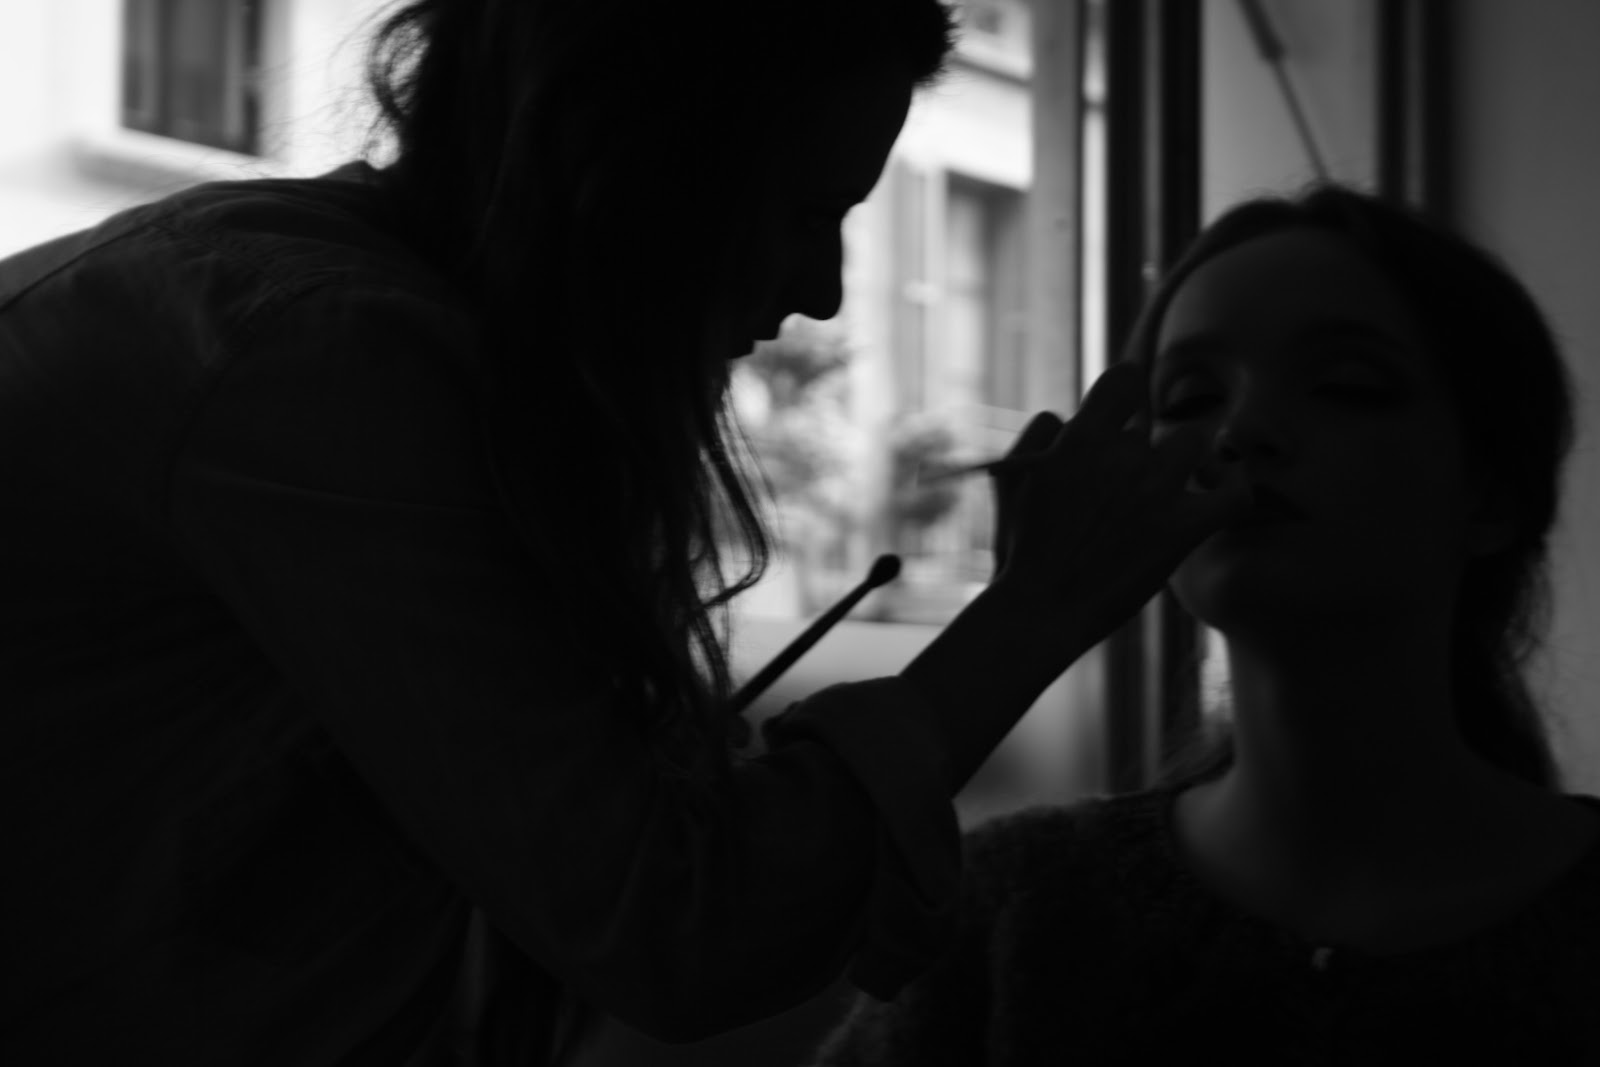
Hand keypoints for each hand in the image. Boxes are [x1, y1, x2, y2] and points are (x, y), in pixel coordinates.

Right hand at [987, 360, 1252, 639]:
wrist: (1040, 609)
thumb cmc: (1019, 548)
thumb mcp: (1010, 478)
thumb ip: (1038, 434)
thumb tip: (1064, 415)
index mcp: (1082, 436)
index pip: (1126, 380)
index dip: (1124, 397)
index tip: (1117, 420)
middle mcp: (1125, 454)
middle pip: (1150, 427)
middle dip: (1136, 452)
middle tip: (1117, 494)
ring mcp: (1160, 489)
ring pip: (1191, 443)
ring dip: (1179, 462)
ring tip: (1163, 491)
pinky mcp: (1185, 528)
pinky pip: (1234, 494)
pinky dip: (1233, 486)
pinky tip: (1221, 489)